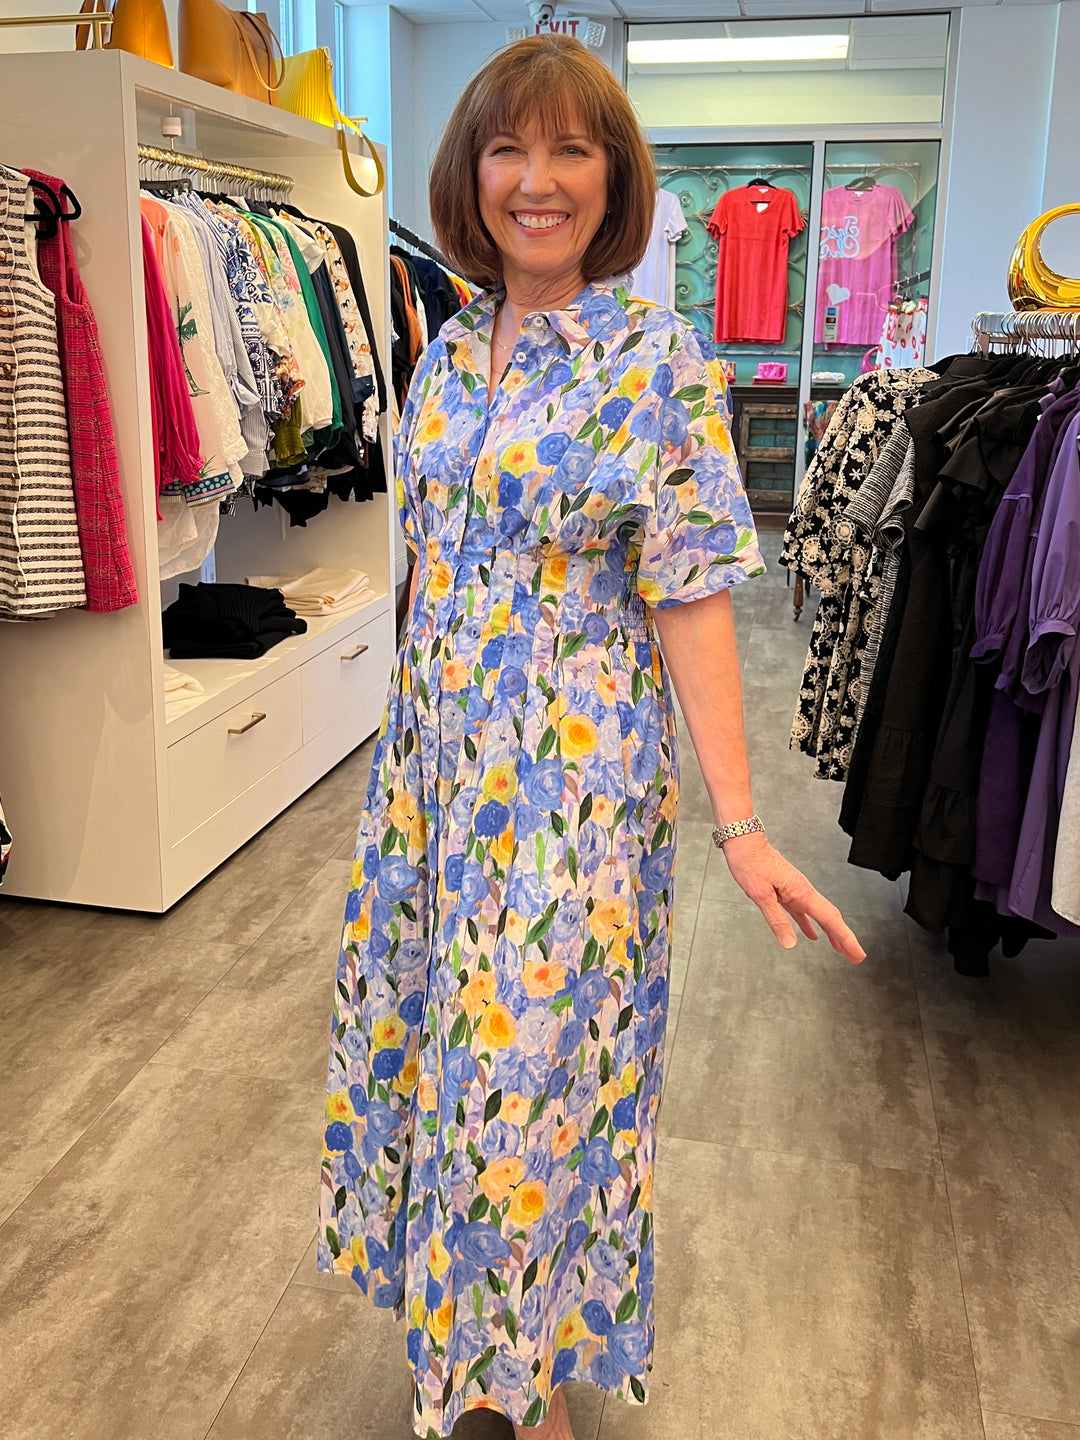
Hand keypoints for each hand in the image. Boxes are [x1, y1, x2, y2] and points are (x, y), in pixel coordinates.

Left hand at [720, 833, 865, 963]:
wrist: (744, 842)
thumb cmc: (751, 862)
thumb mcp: (761, 895)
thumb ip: (777, 920)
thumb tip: (790, 943)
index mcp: (802, 892)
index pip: (831, 920)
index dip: (846, 939)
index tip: (857, 954)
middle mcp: (803, 891)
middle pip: (831, 919)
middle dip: (845, 939)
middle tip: (856, 957)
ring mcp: (796, 891)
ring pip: (820, 916)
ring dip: (831, 933)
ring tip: (839, 950)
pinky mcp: (786, 891)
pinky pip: (804, 912)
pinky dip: (810, 925)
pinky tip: (812, 935)